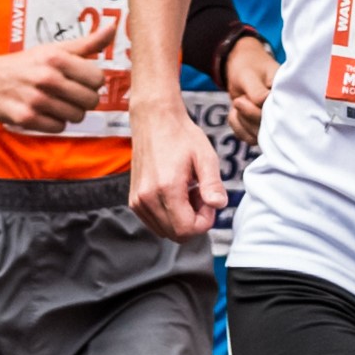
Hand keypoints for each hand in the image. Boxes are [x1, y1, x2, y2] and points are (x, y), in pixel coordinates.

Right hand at [0, 38, 123, 135]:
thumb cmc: (27, 63)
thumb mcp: (55, 49)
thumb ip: (88, 43)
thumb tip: (114, 26)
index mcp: (56, 58)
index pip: (98, 79)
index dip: (92, 81)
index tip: (80, 79)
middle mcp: (46, 78)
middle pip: (91, 100)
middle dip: (83, 98)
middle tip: (69, 93)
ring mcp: (36, 100)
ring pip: (77, 116)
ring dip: (70, 111)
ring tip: (56, 102)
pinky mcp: (26, 118)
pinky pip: (59, 127)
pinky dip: (55, 122)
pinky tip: (44, 111)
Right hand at [127, 93, 226, 240]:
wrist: (154, 120)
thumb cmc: (182, 135)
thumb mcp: (205, 156)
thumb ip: (212, 184)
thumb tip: (219, 205)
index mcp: (166, 188)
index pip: (187, 230)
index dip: (205, 221)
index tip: (209, 200)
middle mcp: (147, 198)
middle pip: (176, 235)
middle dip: (194, 221)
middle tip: (200, 195)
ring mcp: (137, 201)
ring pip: (166, 231)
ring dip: (181, 219)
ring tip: (188, 192)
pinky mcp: (134, 200)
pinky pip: (156, 223)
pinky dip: (169, 215)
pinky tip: (176, 193)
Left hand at [221, 33, 277, 147]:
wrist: (241, 65)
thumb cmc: (248, 66)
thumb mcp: (250, 76)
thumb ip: (257, 93)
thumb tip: (263, 107)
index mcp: (288, 96)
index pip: (279, 117)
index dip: (257, 112)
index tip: (245, 97)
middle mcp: (284, 112)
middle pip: (267, 130)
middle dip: (247, 116)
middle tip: (240, 98)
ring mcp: (273, 122)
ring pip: (256, 137)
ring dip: (241, 122)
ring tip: (240, 101)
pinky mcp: (261, 128)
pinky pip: (247, 137)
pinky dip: (237, 125)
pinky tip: (236, 111)